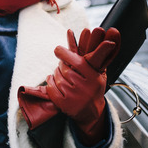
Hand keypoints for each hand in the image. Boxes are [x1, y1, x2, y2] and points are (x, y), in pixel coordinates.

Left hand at [46, 28, 119, 143]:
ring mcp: (74, 97)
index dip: (65, 53)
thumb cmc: (93, 88)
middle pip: (64, 69)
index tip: (57, 49)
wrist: (92, 112)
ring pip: (57, 78)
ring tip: (60, 75)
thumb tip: (83, 34)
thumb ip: (92, 57)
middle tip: (62, 65)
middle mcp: (84, 87)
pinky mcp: (64, 105)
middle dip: (61, 65)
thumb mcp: (98, 73)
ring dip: (55, 74)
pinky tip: (52, 81)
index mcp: (93, 77)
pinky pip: (51, 88)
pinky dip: (50, 83)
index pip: (76, 61)